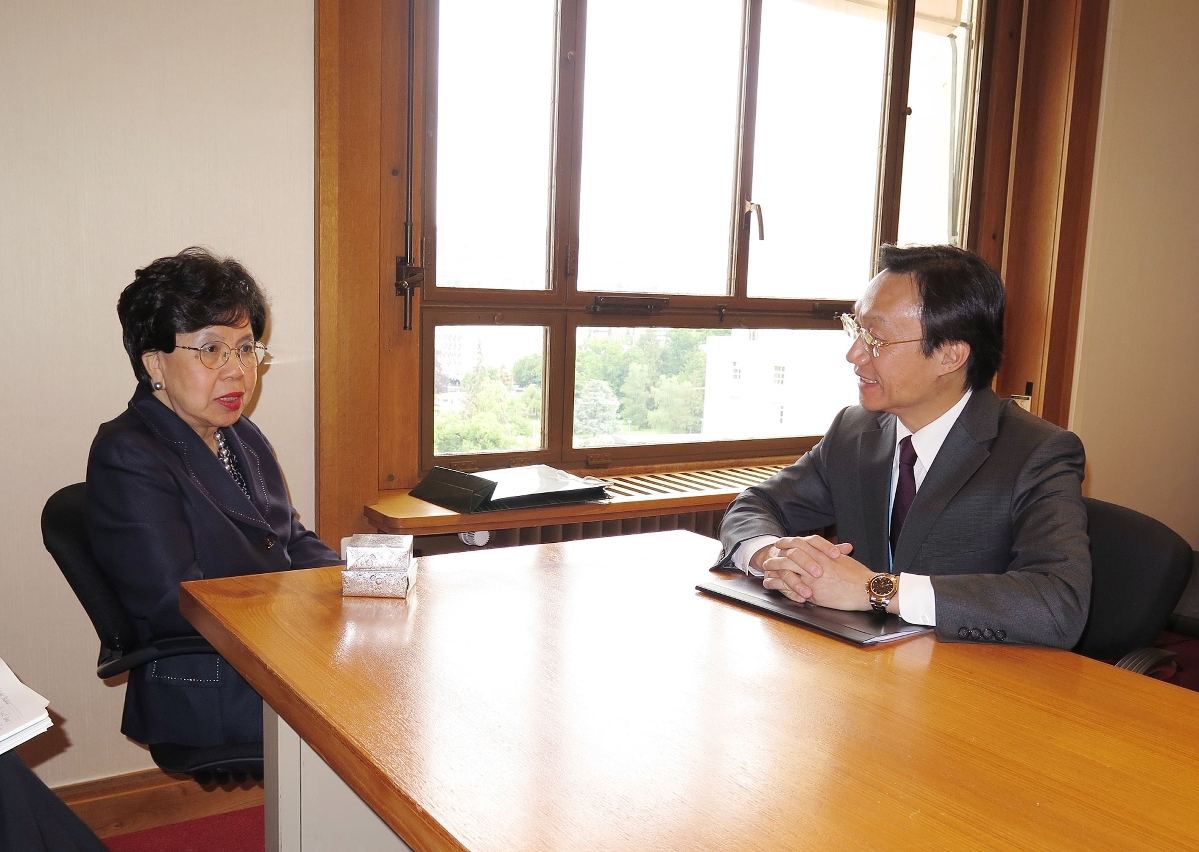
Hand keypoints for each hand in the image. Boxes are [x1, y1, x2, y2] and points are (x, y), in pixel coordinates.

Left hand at [756, 535, 875, 610]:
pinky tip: (770, 583)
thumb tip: (834, 549)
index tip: (780, 543)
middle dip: (776, 555)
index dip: (787, 542)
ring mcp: (812, 577)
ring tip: (765, 570)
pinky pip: (789, 586)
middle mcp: (815, 562)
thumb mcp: (845, 560)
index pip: (799, 542)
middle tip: (768, 557)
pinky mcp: (812, 591)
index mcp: (822, 553)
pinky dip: (777, 584)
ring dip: (773, 568)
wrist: (867, 589)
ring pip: (786, 568)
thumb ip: (835, 553)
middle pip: (789, 554)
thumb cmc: (860, 576)